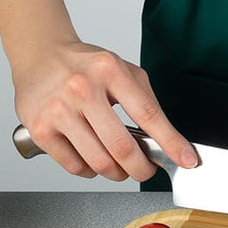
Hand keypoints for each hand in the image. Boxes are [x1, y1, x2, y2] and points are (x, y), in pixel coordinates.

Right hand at [13, 39, 197, 181]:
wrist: (40, 54)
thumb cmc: (85, 66)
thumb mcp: (123, 71)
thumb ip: (146, 102)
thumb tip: (168, 141)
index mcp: (109, 72)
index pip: (148, 115)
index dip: (172, 143)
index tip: (187, 161)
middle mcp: (82, 89)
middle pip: (122, 148)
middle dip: (141, 169)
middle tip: (145, 170)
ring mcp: (59, 110)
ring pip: (99, 162)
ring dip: (116, 173)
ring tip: (119, 166)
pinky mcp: (41, 129)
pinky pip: (74, 166)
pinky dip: (89, 170)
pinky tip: (91, 158)